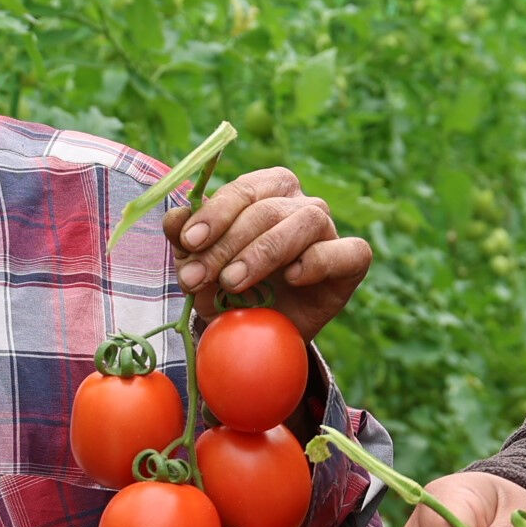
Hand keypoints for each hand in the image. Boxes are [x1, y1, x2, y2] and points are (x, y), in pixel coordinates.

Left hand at [165, 166, 372, 340]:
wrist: (264, 337)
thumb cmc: (234, 292)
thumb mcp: (202, 269)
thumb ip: (188, 242)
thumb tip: (174, 218)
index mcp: (266, 192)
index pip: (244, 189)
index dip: (215, 212)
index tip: (189, 241)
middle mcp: (300, 204)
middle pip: (268, 208)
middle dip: (227, 244)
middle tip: (197, 278)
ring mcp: (329, 231)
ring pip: (306, 220)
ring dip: (263, 252)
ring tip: (233, 283)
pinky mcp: (351, 263)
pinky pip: (348, 250)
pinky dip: (319, 260)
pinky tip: (292, 278)